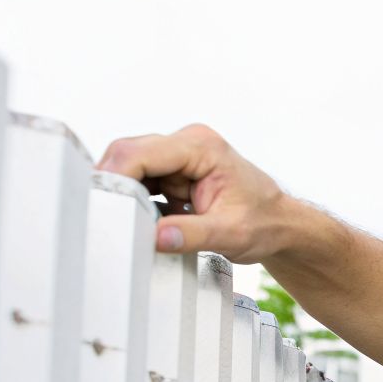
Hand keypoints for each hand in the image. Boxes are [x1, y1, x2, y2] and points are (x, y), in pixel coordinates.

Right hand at [96, 123, 300, 260]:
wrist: (280, 225)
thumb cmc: (265, 223)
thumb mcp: (231, 233)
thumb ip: (192, 234)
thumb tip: (155, 237)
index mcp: (201, 147)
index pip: (140, 153)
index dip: (115, 177)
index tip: (102, 205)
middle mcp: (186, 144)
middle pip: (127, 155)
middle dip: (114, 186)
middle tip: (105, 218)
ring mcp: (178, 157)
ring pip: (130, 169)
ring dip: (125, 196)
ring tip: (124, 224)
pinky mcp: (173, 173)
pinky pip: (140, 182)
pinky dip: (135, 202)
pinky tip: (138, 222)